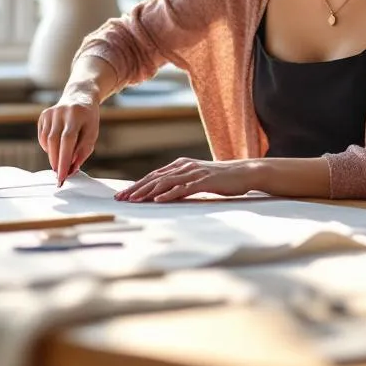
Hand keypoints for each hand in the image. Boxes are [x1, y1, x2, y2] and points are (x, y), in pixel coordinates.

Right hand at [37, 91, 100, 185]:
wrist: (79, 96)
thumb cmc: (88, 119)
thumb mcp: (92, 133)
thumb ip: (83, 152)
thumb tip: (71, 170)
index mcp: (76, 115)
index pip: (67, 140)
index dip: (64, 159)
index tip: (62, 177)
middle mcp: (61, 111)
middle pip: (54, 141)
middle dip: (56, 161)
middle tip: (60, 175)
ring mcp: (50, 112)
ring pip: (47, 140)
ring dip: (53, 155)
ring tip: (61, 161)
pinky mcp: (43, 115)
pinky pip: (42, 137)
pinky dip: (48, 147)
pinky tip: (57, 148)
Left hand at [114, 158, 260, 202]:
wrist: (244, 172)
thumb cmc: (221, 178)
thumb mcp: (197, 179)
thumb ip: (181, 183)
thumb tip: (164, 193)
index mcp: (180, 165)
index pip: (153, 176)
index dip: (137, 185)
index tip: (123, 195)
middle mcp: (184, 167)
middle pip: (154, 178)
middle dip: (136, 189)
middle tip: (121, 199)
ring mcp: (193, 173)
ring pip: (165, 182)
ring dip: (147, 192)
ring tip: (134, 200)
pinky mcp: (203, 181)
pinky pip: (183, 188)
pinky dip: (168, 194)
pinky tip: (158, 200)